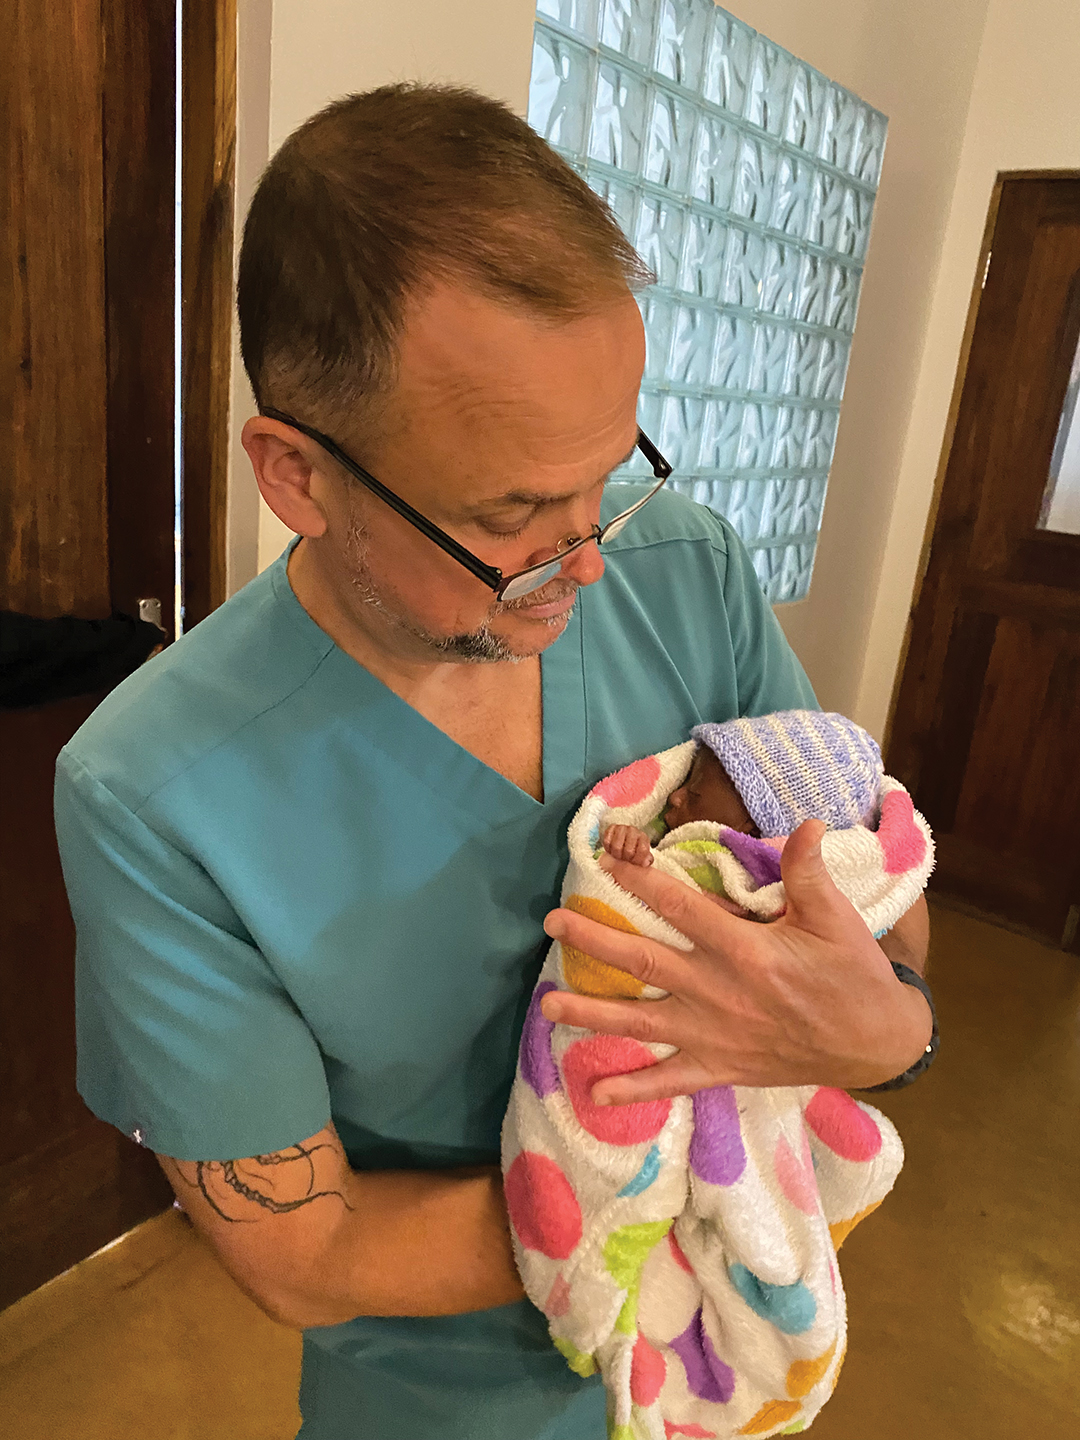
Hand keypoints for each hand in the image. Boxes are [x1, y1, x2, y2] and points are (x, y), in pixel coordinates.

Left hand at [541, 820, 932, 1103]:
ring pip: (643, 1022)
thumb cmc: (854, 975)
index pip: (682, 909)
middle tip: (553, 923)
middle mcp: (719, 993)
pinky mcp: (721, 1067)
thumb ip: (808, 872)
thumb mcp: (836, 918)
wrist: (877, 1044)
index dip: (641, 881)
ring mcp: (715, 1035)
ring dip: (593, 1012)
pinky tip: (595, 1093)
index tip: (606, 859)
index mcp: (745, 951)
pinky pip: (671, 1081)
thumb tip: (805, 822)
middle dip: (596, 941)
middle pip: (645, 962)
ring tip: (547, 1005)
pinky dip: (634, 1088)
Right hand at [602, 824, 653, 866]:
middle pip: (628, 851)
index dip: (637, 860)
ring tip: (618, 855)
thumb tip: (645, 863)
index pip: (642, 851)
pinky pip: (607, 842)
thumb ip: (646, 860)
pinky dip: (608, 849)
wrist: (623, 838)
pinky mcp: (611, 828)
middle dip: (625, 859)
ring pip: (616, 847)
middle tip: (624, 859)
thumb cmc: (633, 849)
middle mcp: (633, 830)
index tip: (634, 862)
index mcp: (643, 837)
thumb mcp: (642, 855)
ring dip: (616, 855)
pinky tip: (611, 849)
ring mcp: (622, 828)